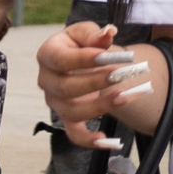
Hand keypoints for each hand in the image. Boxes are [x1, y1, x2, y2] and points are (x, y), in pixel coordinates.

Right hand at [36, 21, 162, 150]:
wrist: (81, 60)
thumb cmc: (82, 44)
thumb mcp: (86, 33)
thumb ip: (95, 35)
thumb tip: (109, 33)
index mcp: (47, 55)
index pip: (61, 60)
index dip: (83, 59)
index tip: (106, 56)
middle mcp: (46, 81)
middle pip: (65, 88)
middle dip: (95, 82)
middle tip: (121, 74)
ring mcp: (55, 102)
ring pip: (71, 111)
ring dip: (100, 106)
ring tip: (125, 96)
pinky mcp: (66, 118)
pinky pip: (74, 134)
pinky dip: (88, 140)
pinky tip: (108, 140)